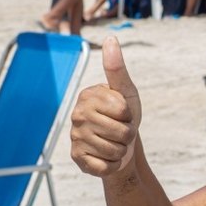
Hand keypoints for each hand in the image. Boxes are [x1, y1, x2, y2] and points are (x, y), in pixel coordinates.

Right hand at [70, 37, 141, 176]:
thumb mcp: (127, 92)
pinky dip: (113, 165)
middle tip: (121, 131)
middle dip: (128, 134)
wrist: (121, 145)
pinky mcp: (77, 158)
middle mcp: (77, 115)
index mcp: (88, 96)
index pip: (123, 110)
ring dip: (122, 150)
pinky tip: (107, 157)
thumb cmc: (124, 116)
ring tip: (115, 143)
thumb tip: (111, 38)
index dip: (130, 115)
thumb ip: (117, 68)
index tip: (123, 114)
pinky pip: (105, 166)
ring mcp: (75, 137)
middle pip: (121, 132)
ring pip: (115, 150)